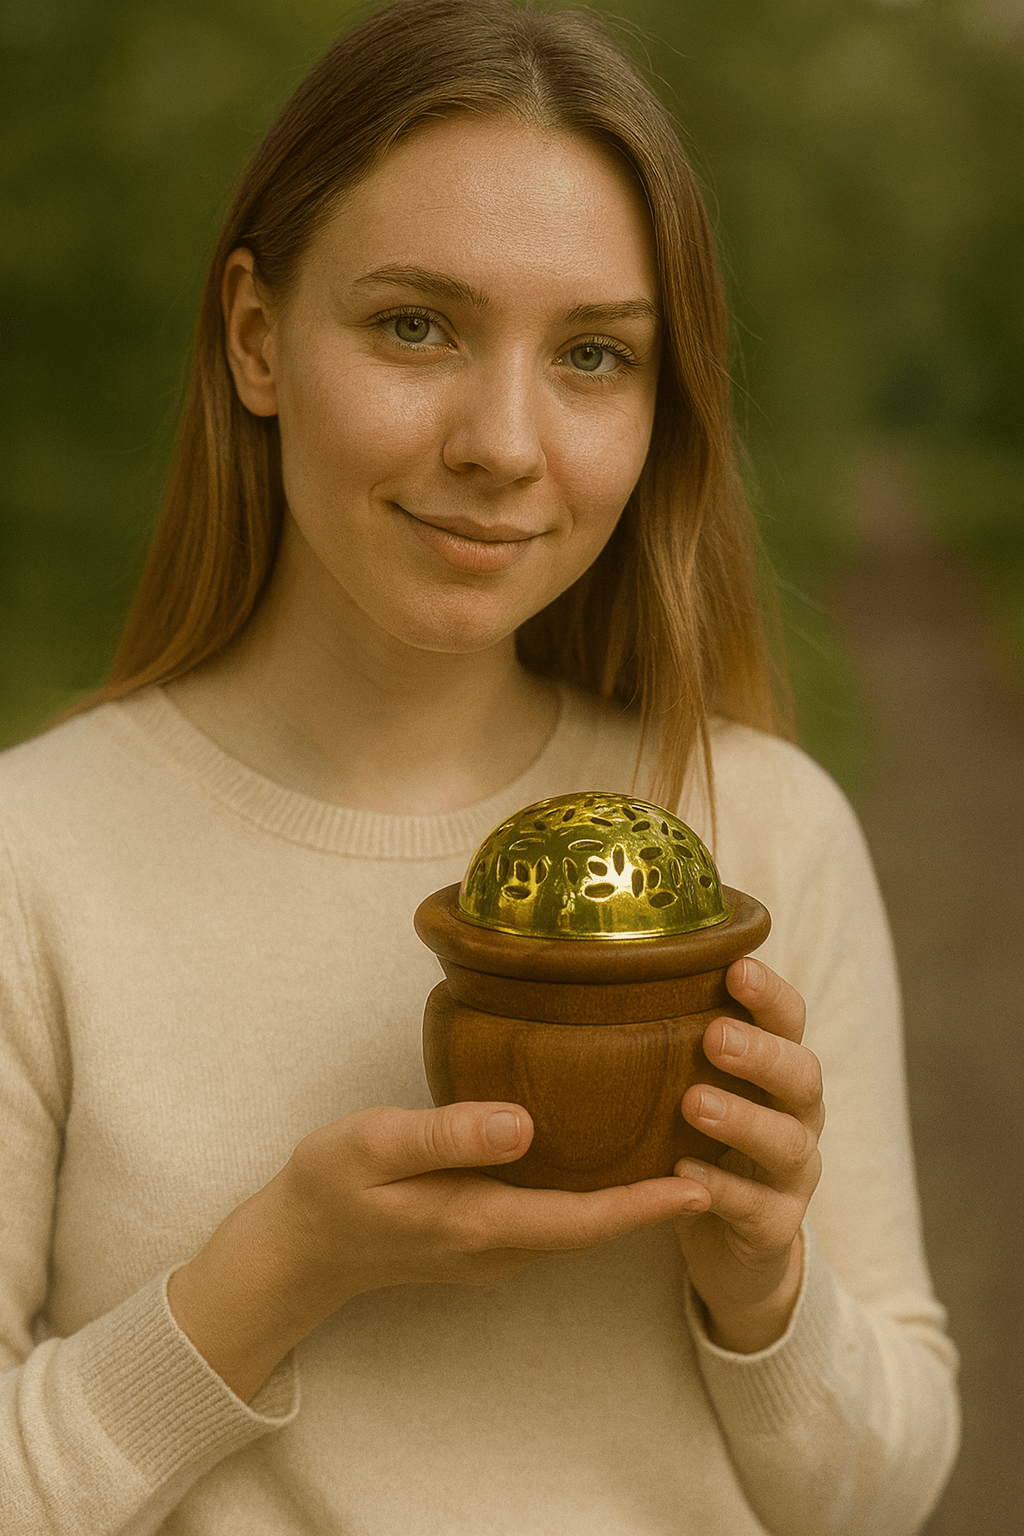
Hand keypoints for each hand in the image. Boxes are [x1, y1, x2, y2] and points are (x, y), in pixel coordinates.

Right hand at [169, 1100, 697, 1401]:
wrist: (296, 1246)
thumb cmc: (330, 1188)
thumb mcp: (375, 1147)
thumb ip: (447, 1133)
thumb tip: (522, 1122)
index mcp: (480, 1223)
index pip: (584, 1220)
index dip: (647, 1205)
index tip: (705, 1184)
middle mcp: (499, 1244)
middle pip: (596, 1224)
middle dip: (656, 1197)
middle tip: (713, 1149)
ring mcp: (493, 1245)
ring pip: (579, 1221)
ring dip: (629, 1195)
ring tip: (680, 1143)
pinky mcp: (484, 1232)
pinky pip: (555, 1214)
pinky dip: (593, 1190)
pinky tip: (606, 1150)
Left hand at [672, 957, 823, 1353]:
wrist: (726, 1240)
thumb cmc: (698, 1139)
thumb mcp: (687, 1084)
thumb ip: (668, 1040)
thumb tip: (598, 972)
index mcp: (778, 1069)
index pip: (790, 1020)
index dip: (769, 993)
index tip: (736, 968)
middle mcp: (797, 1114)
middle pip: (801, 1075)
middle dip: (760, 1053)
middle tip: (714, 1037)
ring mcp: (794, 1173)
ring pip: (787, 1142)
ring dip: (743, 1119)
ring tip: (694, 1104)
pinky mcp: (778, 1225)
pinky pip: (758, 1207)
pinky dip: (723, 1189)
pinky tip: (685, 1175)